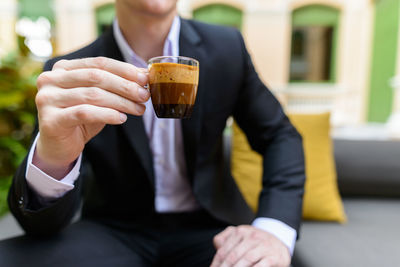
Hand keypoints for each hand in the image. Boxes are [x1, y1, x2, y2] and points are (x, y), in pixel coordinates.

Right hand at [34, 57, 149, 177]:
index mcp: (63, 68)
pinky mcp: (51, 119)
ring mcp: (47, 99)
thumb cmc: (81, 118)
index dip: (124, 70)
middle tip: (144, 95)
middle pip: (96, 77)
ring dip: (121, 102)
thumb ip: (115, 85)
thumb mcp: (100, 98)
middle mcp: (51, 79)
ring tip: (139, 109)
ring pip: (93, 95)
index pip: (98, 63)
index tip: (144, 78)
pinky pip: (85, 113)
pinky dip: (107, 114)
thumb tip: (143, 74)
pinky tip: (122, 118)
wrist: (59, 146)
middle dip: (125, 86)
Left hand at [211, 225, 290, 266]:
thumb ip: (226, 239)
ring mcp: (264, 246)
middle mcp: (252, 236)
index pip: (223, 250)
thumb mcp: (241, 235)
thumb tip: (217, 248)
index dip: (216, 264)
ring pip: (247, 259)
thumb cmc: (255, 242)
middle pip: (233, 255)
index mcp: (240, 232)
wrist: (280, 241)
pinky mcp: (274, 256)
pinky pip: (262, 265)